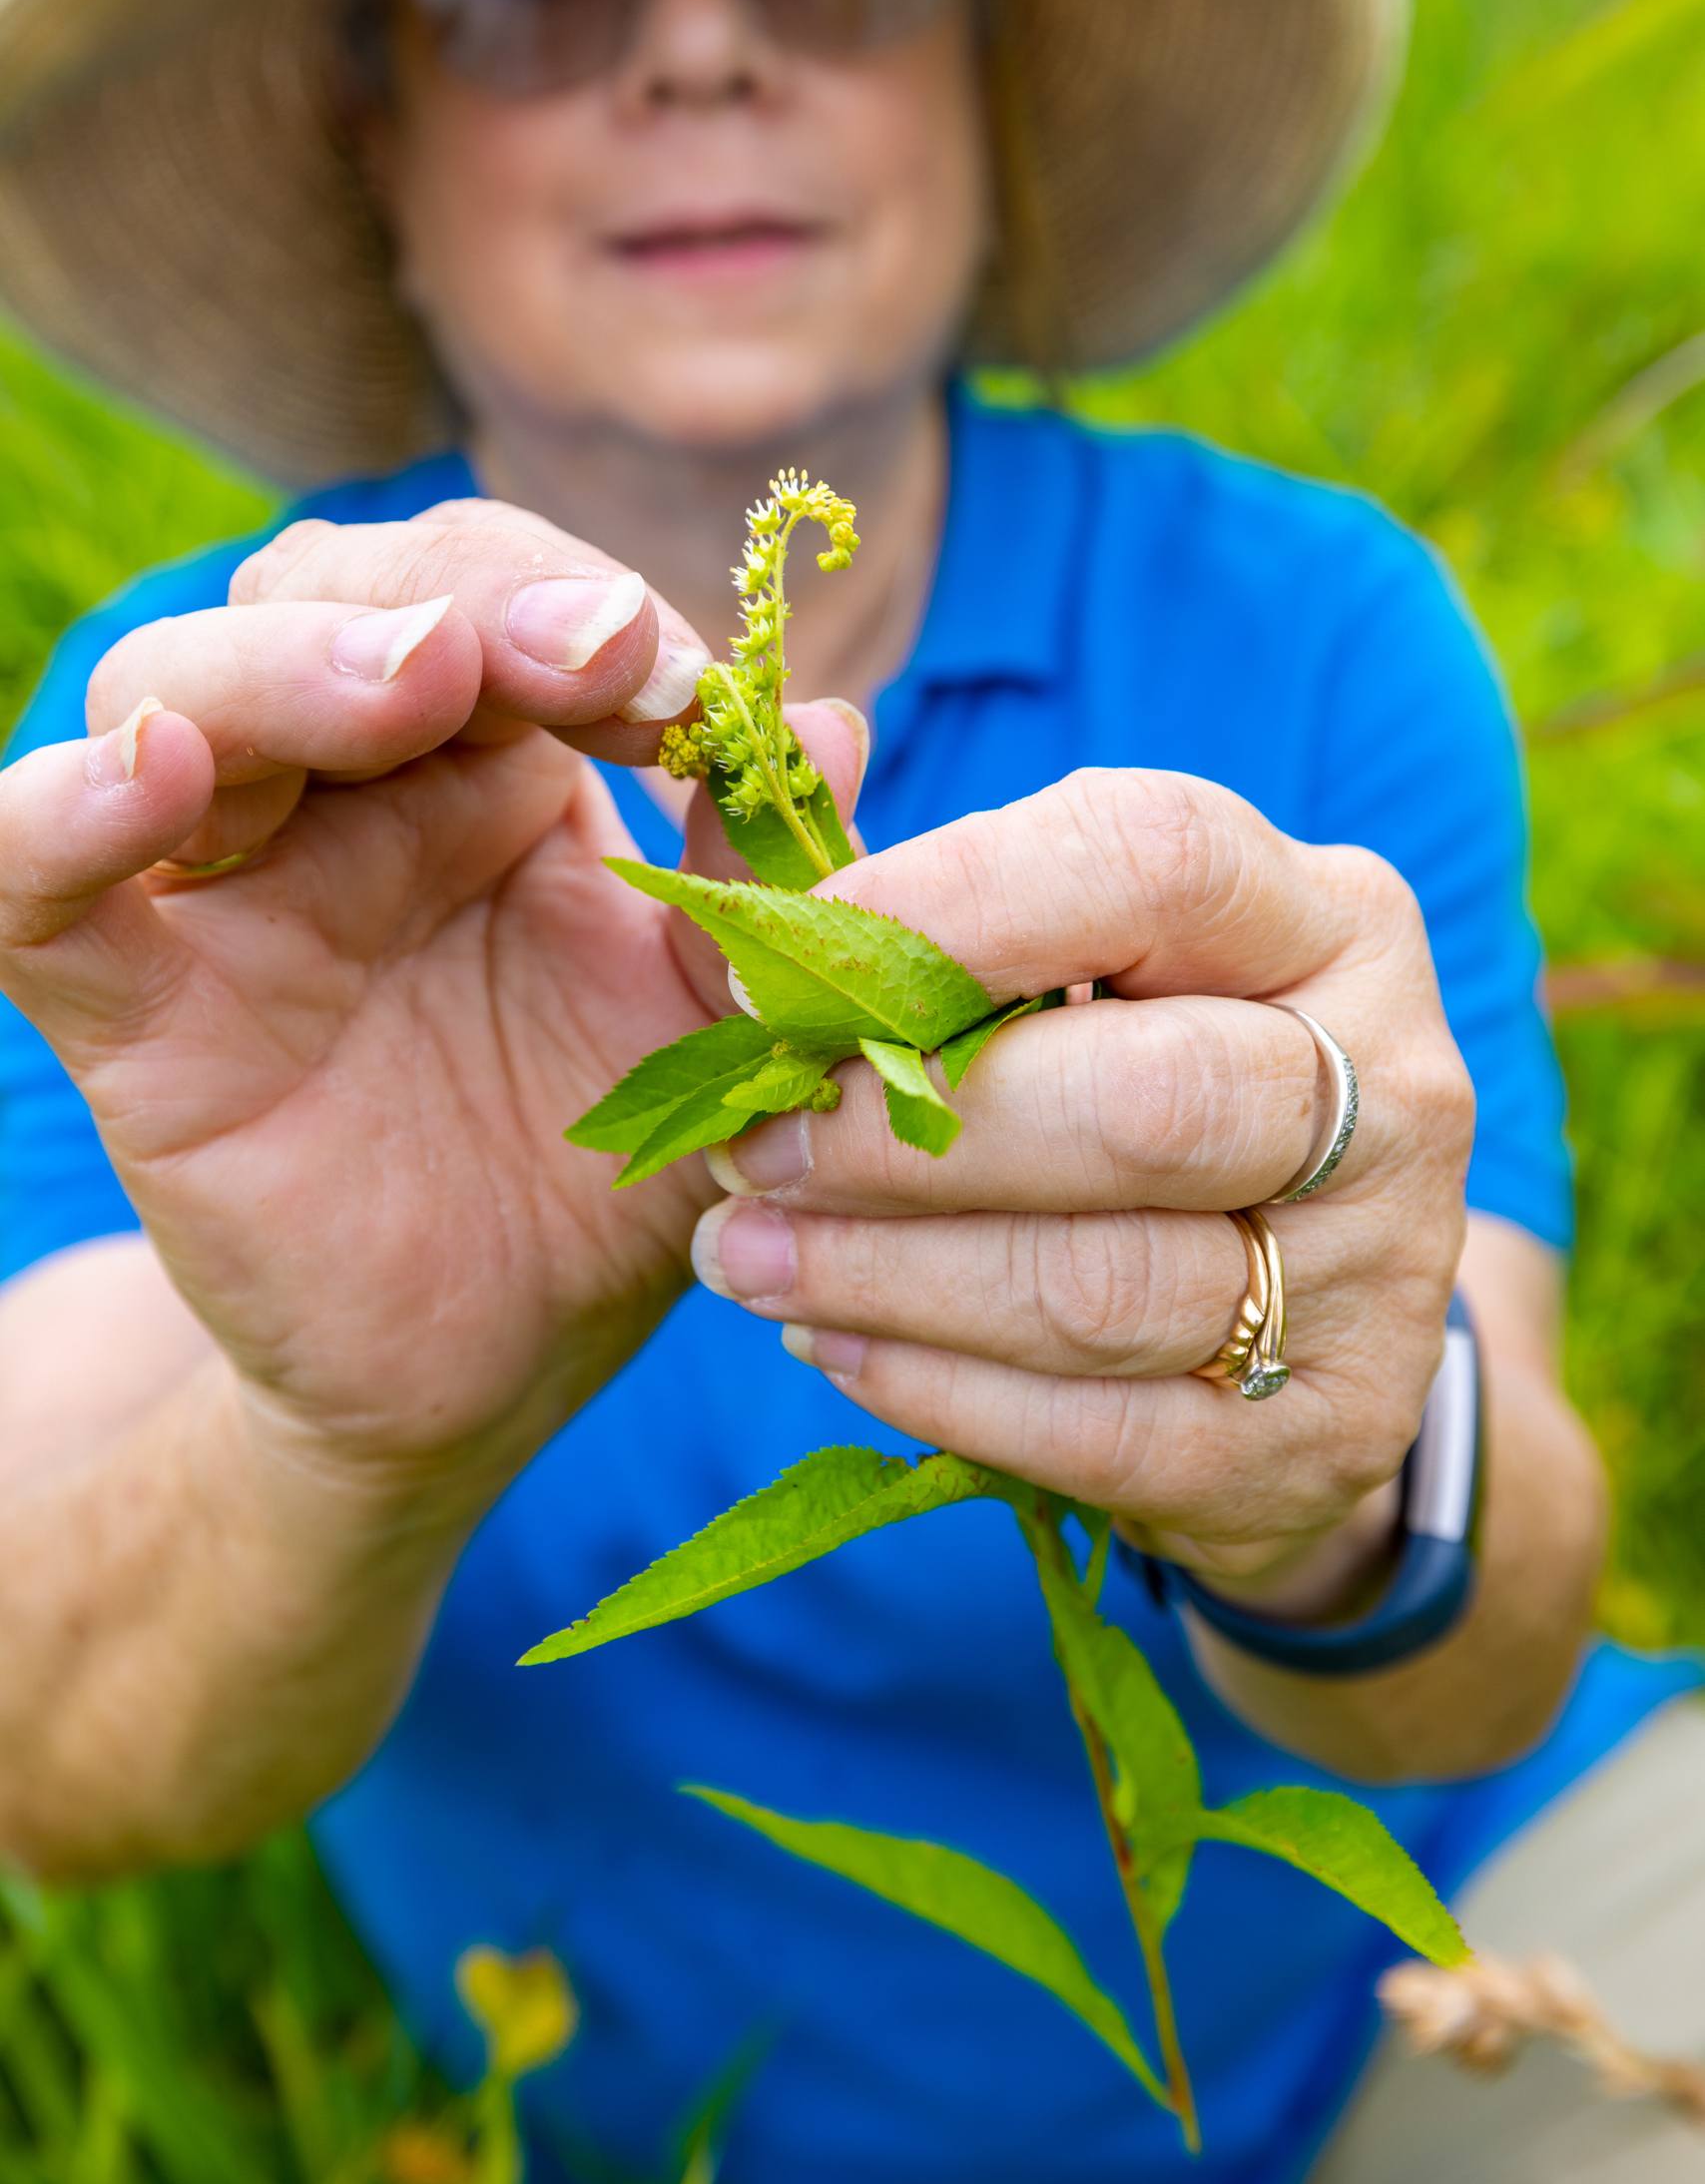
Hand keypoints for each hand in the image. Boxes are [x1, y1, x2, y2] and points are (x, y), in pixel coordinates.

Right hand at [0, 501, 861, 1509]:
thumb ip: (761, 884)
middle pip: (331, 596)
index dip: (582, 604)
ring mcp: (225, 890)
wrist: (502, 1362)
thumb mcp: (718, 1022)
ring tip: (413, 677)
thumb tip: (834, 722)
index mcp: (489, 767)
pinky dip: (64, 816)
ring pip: (172, 690)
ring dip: (289, 658)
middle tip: (594, 652)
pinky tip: (151, 774)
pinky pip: (39, 890)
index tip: (691, 687)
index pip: (494, 596)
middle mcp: (343, 794)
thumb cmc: (606, 1167)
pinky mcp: (137, 1014)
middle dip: (464, 594)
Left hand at [689, 768, 1473, 1597]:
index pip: (1155, 861)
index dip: (950, 904)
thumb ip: (930, 879)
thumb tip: (799, 750)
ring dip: (887, 1275)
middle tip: (747, 1148)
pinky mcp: (1330, 1433)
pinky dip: (937, 1389)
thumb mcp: (1077, 965)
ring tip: (741, 1255)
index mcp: (1328, 919)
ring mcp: (1381, 1273)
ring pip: (1106, 1287)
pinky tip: (830, 1345)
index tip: (777, 968)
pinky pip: (1103, 1433)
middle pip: (1140, 1102)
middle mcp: (1393, 1084)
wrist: (1310, 1323)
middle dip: (903, 1132)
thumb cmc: (1137, 1088)